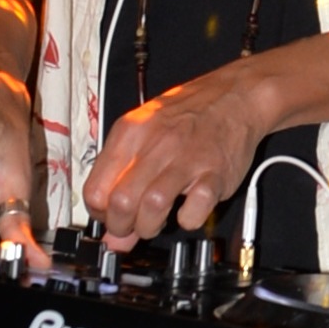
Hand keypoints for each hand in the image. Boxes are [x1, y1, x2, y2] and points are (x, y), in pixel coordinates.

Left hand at [81, 64, 278, 251]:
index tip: (111, 217)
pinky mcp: (215, 173)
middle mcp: (155, 143)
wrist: (234, 95)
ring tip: (156, 221)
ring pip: (152, 207)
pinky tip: (187, 210)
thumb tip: (111, 232)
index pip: (94, 190)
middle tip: (133, 225)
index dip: (100, 214)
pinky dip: (188, 221)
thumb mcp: (145, 134)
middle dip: (122, 227)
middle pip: (120, 203)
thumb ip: (123, 178)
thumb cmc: (186, 115)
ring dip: (150, 226)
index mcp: (131, 132)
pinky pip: (194, 211)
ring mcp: (186, 158)